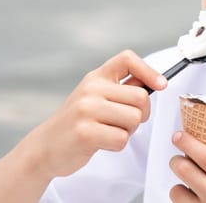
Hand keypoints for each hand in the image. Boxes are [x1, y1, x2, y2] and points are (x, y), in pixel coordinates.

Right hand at [27, 50, 166, 178]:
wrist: (45, 146)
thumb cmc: (77, 123)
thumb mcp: (94, 97)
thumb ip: (119, 90)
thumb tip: (154, 83)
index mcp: (95, 77)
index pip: (127, 59)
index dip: (149, 71)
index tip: (160, 85)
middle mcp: (90, 89)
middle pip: (140, 97)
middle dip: (141, 115)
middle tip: (125, 123)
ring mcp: (86, 110)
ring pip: (133, 119)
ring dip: (128, 132)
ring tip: (109, 132)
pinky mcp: (85, 132)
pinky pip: (121, 139)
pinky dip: (117, 145)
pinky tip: (101, 143)